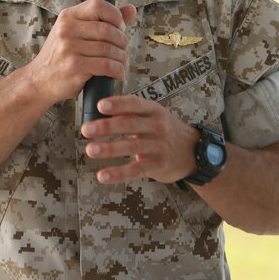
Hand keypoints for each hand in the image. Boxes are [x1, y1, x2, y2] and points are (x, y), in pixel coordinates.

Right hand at [28, 0, 135, 104]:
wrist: (39, 80)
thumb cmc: (61, 55)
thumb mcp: (77, 32)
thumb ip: (104, 20)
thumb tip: (131, 9)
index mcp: (68, 16)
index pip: (99, 5)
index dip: (115, 16)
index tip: (120, 28)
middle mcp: (67, 29)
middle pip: (108, 29)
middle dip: (122, 41)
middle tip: (122, 49)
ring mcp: (69, 48)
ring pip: (109, 49)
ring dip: (121, 57)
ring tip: (120, 62)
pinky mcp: (74, 66)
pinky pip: (106, 65)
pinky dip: (116, 70)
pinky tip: (116, 72)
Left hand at [80, 94, 199, 184]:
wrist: (193, 151)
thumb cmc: (165, 130)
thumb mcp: (153, 115)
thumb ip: (131, 112)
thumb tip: (102, 107)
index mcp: (154, 110)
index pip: (135, 104)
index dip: (118, 104)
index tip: (100, 106)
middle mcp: (157, 126)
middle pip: (129, 125)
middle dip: (106, 127)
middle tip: (86, 129)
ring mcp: (158, 146)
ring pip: (130, 147)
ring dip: (109, 149)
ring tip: (90, 150)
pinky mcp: (158, 165)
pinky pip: (136, 170)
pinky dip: (118, 173)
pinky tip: (103, 175)